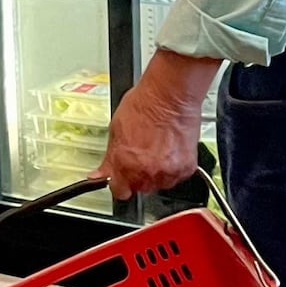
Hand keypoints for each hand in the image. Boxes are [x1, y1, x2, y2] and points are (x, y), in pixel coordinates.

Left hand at [96, 49, 220, 199]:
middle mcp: (146, 172)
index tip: (121, 178)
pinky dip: (174, 167)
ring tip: (158, 149)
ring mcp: (167, 172)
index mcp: (125, 164)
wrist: (170, 95)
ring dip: (157, 172)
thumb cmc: (144, 105)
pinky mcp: (185, 168)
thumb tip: (100, 175)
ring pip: (159, 184)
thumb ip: (109, 159)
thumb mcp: (115, 130)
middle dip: (139, 175)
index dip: (120, 183)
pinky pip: (177, 177)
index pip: (120, 192)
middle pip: (140, 188)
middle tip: (142, 154)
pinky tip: (170, 149)